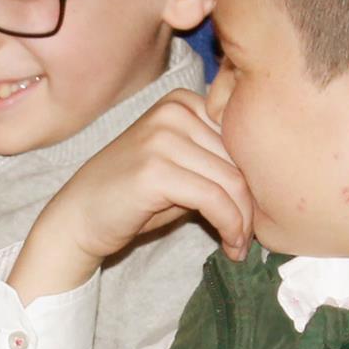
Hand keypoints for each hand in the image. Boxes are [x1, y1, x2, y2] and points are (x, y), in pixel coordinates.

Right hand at [11, 91, 252, 301]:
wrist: (78, 217)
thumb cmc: (131, 198)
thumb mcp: (179, 167)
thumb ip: (216, 161)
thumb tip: (270, 180)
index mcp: (182, 102)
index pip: (241, 137)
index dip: (256, 177)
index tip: (256, 212)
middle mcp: (173, 111)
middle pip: (240, 159)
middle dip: (253, 204)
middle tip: (252, 237)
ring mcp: (162, 137)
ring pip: (232, 182)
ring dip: (245, 222)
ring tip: (240, 245)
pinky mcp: (156, 170)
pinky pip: (215, 200)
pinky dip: (230, 227)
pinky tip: (230, 245)